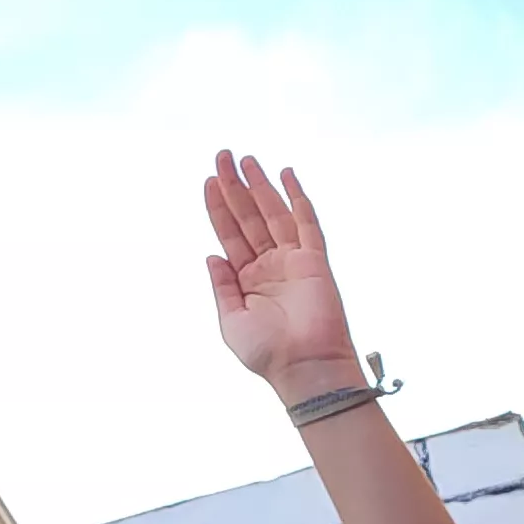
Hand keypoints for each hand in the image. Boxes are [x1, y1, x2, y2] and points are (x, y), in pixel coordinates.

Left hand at [201, 150, 364, 405]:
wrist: (303, 367)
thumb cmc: (268, 353)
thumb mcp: (231, 320)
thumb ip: (222, 286)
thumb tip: (211, 255)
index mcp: (247, 278)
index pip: (230, 233)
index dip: (218, 206)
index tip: (209, 180)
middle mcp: (269, 264)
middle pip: (248, 216)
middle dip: (235, 186)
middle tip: (222, 156)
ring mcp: (292, 260)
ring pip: (273, 212)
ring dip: (259, 185)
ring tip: (245, 159)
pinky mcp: (314, 260)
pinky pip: (305, 222)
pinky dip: (296, 198)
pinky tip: (287, 175)